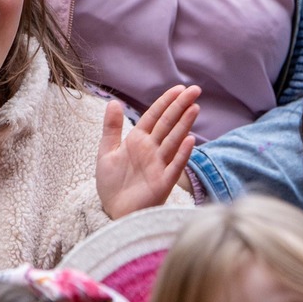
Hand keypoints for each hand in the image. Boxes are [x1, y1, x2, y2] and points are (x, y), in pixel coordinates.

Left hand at [97, 84, 198, 216]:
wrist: (113, 212)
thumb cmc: (112, 184)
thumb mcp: (106, 152)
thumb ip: (111, 128)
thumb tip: (114, 102)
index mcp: (138, 141)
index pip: (155, 116)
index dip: (166, 102)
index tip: (179, 88)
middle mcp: (152, 150)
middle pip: (168, 124)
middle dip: (181, 106)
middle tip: (195, 90)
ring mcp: (159, 165)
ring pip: (173, 140)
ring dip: (184, 125)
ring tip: (194, 108)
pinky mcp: (163, 183)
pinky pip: (174, 166)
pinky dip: (182, 154)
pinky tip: (189, 140)